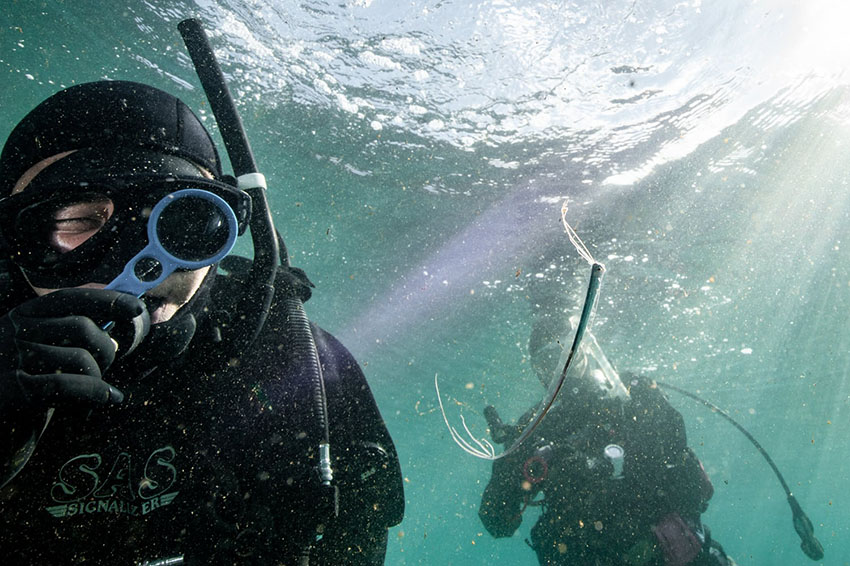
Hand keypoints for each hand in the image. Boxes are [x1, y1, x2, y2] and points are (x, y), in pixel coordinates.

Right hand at [0, 288, 148, 413]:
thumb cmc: (17, 371)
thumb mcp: (34, 341)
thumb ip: (68, 326)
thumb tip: (118, 316)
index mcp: (25, 314)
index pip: (71, 298)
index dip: (108, 299)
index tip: (136, 307)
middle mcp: (18, 330)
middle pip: (82, 328)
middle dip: (107, 347)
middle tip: (107, 362)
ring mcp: (16, 358)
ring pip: (80, 359)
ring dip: (99, 375)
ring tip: (96, 385)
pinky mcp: (18, 389)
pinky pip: (71, 385)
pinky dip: (96, 392)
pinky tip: (109, 397)